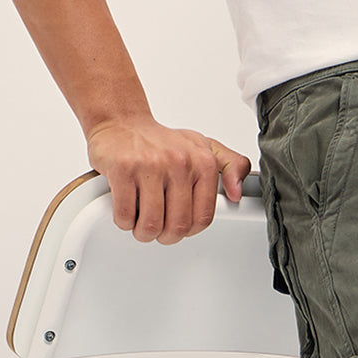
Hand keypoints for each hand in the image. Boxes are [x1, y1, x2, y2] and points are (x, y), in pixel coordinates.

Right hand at [86, 117, 251, 243]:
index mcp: (202, 161)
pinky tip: (126, 210)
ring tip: (140, 222)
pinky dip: (123, 220)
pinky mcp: (123, 168)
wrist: (119, 122)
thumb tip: (237, 193)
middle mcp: (179, 161)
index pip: (203, 218)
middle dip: (165, 236)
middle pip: (178, 225)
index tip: (178, 226)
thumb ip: (230, 166)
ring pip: (151, 224)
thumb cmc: (160, 142)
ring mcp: (150, 164)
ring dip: (143, 232)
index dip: (188, 231)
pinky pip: (125, 214)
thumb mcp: (202, 147)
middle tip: (158, 229)